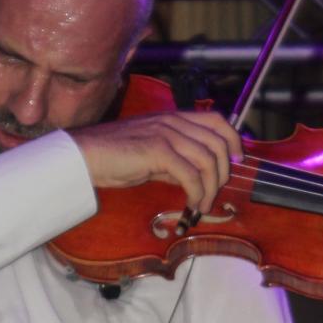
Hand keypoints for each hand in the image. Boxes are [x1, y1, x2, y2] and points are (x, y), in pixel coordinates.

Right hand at [69, 108, 241, 216]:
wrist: (85, 156)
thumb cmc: (113, 157)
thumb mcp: (150, 156)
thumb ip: (173, 162)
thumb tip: (192, 180)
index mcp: (173, 118)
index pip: (217, 120)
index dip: (233, 140)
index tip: (237, 161)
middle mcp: (173, 122)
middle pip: (218, 142)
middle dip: (224, 171)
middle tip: (216, 192)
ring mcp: (166, 134)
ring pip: (207, 160)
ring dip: (211, 188)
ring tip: (203, 205)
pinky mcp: (158, 151)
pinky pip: (190, 174)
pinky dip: (197, 193)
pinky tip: (192, 205)